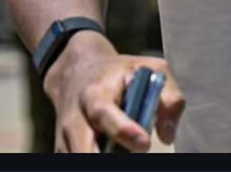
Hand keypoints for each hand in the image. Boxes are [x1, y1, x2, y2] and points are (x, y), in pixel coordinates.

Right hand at [43, 31, 184, 152]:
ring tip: (122, 153)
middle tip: (134, 155)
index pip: (104, 113)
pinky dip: (91, 160)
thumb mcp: (149, 69)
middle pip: (83, 146)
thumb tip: (168, 134)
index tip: (144, 143)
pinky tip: (109, 152)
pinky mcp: (62, 148)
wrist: (76, 70)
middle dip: (103, 157)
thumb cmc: (117, 72)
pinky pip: (73, 161)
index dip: (124, 130)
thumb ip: (168, 95)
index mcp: (96, 92)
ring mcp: (65, 135)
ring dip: (99, 159)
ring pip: (76, 156)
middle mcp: (76, 116)